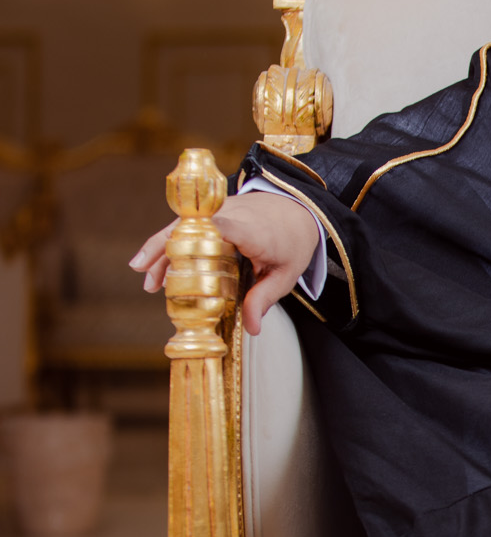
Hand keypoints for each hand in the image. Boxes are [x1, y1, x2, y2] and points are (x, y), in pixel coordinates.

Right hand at [130, 191, 323, 336]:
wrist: (297, 208)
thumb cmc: (292, 241)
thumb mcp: (286, 273)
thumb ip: (265, 298)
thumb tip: (252, 328)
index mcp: (252, 230)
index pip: (226, 228)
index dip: (203, 237)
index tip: (183, 253)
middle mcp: (230, 215)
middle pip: (192, 230)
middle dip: (167, 252)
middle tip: (149, 280)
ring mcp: (218, 212)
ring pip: (182, 228)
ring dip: (161, 251)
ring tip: (146, 281)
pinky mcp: (211, 215)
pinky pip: (185, 229)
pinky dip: (169, 246)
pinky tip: (154, 268)